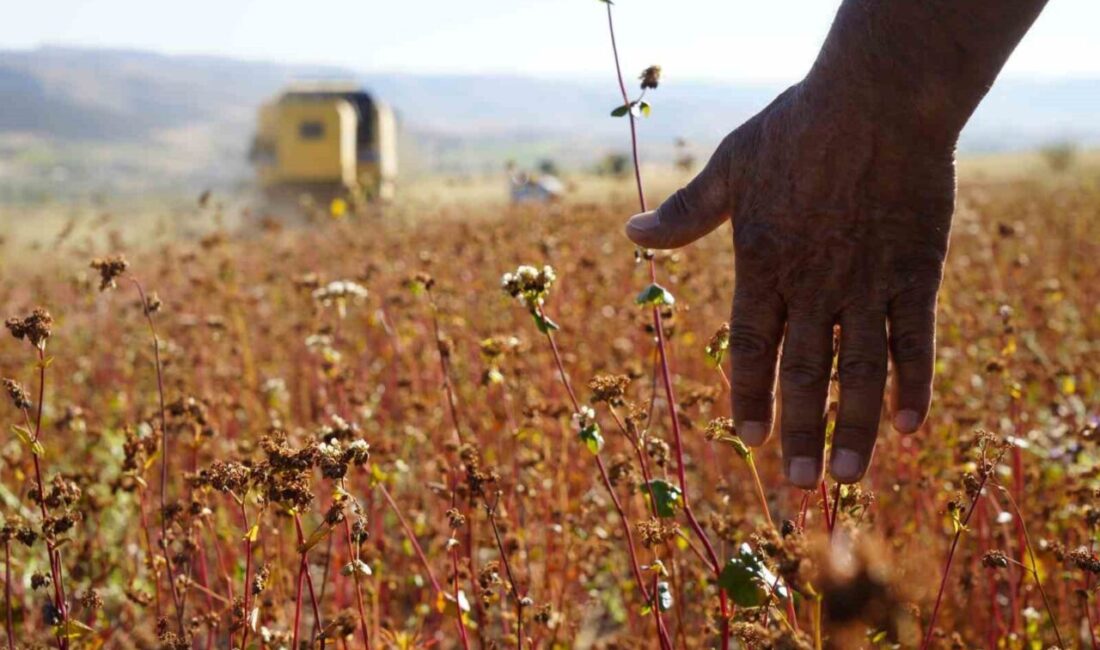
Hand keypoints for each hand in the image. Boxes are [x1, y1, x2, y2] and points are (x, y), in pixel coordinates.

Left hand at [625, 81, 954, 487]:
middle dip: (796, 432)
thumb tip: (630, 234)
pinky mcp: (916, 273)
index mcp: (763, 265)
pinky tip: (913, 426)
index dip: (748, 396)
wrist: (877, 99)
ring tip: (847, 477)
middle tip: (794, 485)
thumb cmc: (796, 128)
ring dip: (854, 428)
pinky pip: (915, 340)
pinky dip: (915, 384)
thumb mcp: (730, 167)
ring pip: (859, 372)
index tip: (746, 439)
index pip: (752, 347)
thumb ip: (685, 213)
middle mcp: (813, 286)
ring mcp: (867, 283)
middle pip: (803, 374)